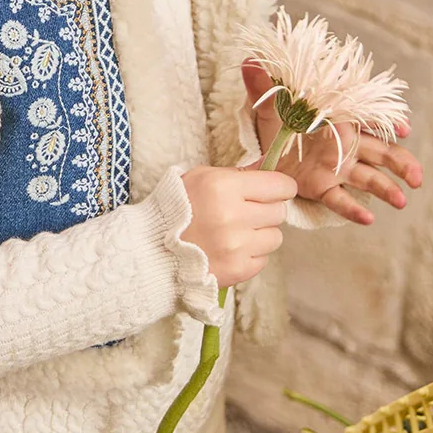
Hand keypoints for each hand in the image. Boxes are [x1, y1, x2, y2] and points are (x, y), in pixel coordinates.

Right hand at [181, 165, 297, 288]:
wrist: (152, 249)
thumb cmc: (175, 208)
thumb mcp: (202, 178)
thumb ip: (239, 172)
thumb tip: (270, 163)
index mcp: (224, 187)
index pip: (280, 185)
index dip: (280, 188)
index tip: (274, 191)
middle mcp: (233, 216)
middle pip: (279, 212)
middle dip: (267, 210)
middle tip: (246, 213)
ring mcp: (236, 246)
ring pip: (275, 237)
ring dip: (261, 234)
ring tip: (237, 233)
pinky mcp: (237, 270)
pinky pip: (263, 259)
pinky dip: (251, 255)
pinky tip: (231, 250)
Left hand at [242, 61, 422, 226]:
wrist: (265, 144)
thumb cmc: (278, 120)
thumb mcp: (271, 103)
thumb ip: (263, 84)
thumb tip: (248, 60)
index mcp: (340, 119)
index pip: (370, 119)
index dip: (389, 122)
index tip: (405, 129)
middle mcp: (346, 144)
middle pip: (381, 152)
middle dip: (402, 162)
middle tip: (417, 177)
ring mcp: (338, 167)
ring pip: (369, 177)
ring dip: (387, 187)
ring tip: (402, 201)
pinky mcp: (324, 185)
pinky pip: (340, 199)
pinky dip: (353, 209)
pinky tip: (368, 219)